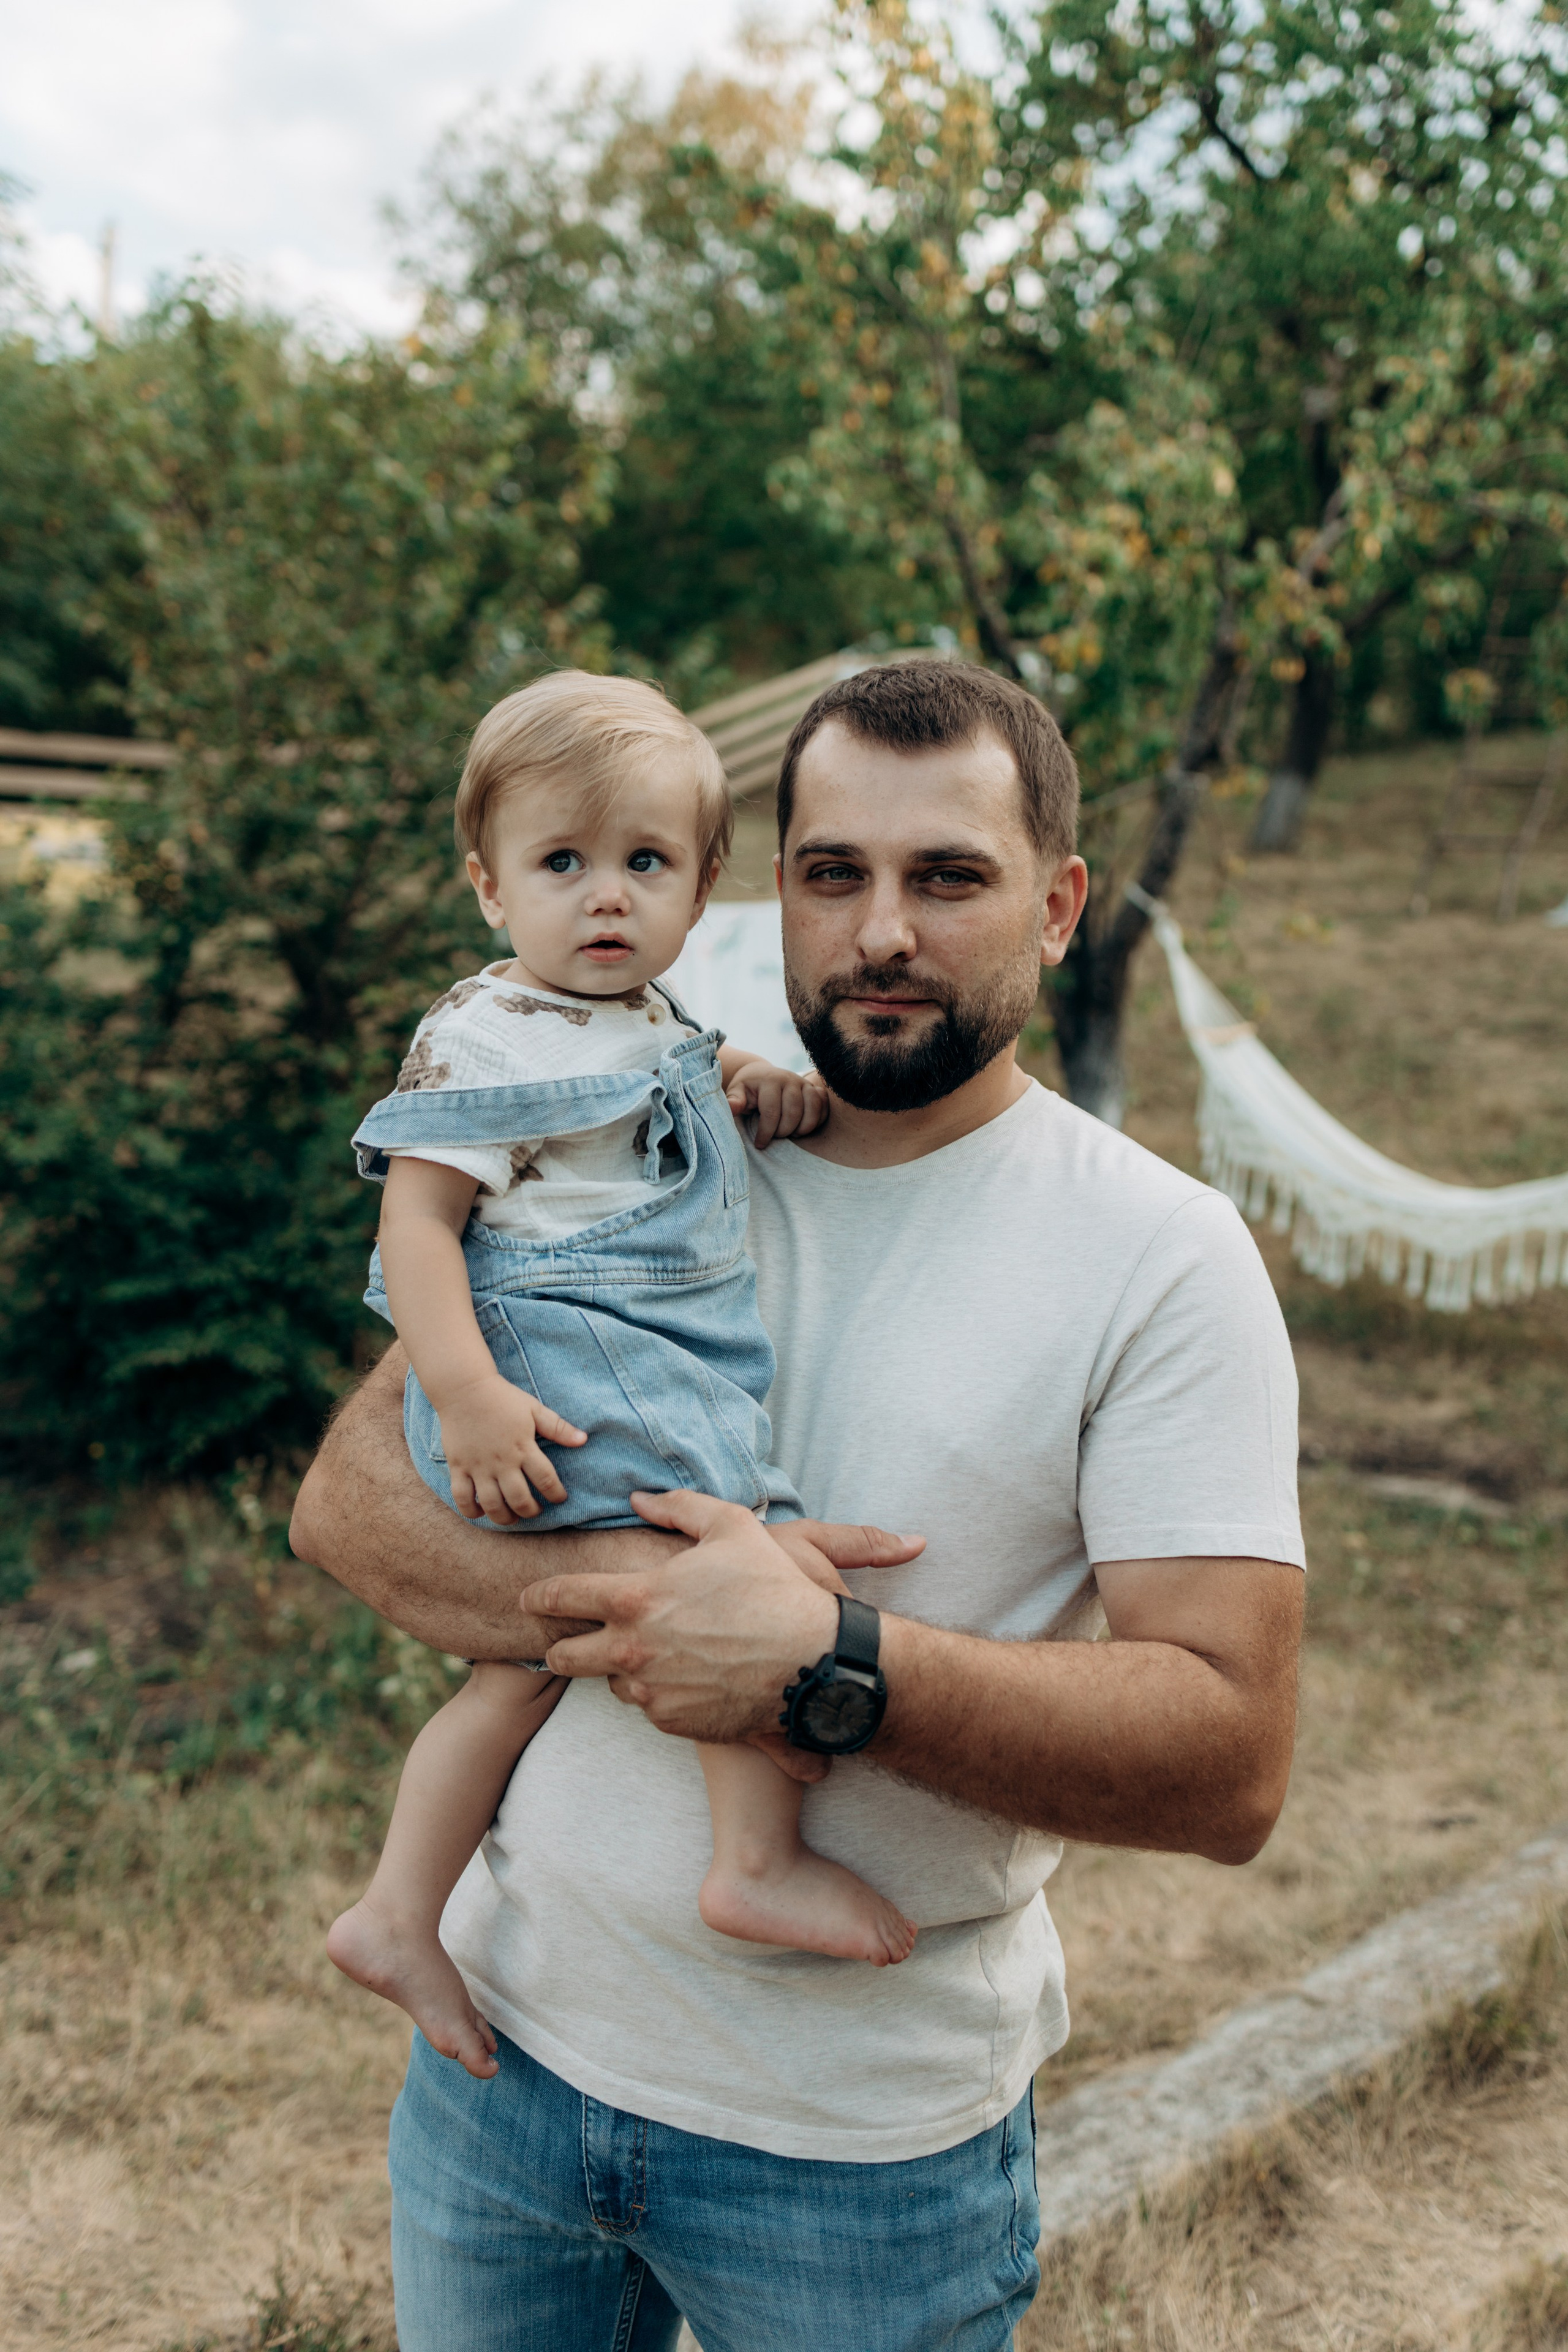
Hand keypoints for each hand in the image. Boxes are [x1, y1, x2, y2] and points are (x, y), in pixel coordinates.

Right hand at [436, 1373, 585, 1525]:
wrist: (464, 1388)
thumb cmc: (502, 1398)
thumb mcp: (534, 1409)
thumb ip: (558, 1427)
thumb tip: (583, 1440)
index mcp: (523, 1447)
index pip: (546, 1480)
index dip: (556, 1494)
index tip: (560, 1498)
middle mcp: (502, 1461)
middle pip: (519, 1499)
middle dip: (531, 1511)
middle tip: (535, 1510)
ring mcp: (478, 1466)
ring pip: (492, 1504)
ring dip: (504, 1518)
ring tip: (512, 1517)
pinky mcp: (458, 1467)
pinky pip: (462, 1497)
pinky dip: (471, 1511)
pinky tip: (480, 1511)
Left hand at [532, 1490, 922, 1741]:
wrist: (813, 1662)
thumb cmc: (773, 1588)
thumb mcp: (731, 1527)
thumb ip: (678, 1506)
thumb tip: (638, 1500)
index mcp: (634, 1598)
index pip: (560, 1597)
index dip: (538, 1596)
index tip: (529, 1600)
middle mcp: (630, 1650)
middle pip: (563, 1656)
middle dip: (560, 1645)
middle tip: (568, 1638)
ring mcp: (649, 1692)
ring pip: (611, 1682)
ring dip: (621, 1669)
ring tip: (654, 1653)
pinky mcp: (672, 1723)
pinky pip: (648, 1707)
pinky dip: (658, 1693)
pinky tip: (687, 1675)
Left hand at [724, 1057, 828, 1148]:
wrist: (761, 1074)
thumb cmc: (748, 1087)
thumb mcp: (736, 1091)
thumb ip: (734, 1100)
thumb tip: (732, 1108)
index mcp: (769, 1080)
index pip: (771, 1112)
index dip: (766, 1132)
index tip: (759, 1144)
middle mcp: (790, 1079)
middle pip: (793, 1113)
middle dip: (783, 1131)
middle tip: (775, 1136)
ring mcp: (805, 1083)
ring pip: (813, 1109)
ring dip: (803, 1127)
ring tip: (791, 1133)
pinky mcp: (815, 1088)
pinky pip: (824, 1106)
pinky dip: (817, 1120)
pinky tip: (803, 1127)